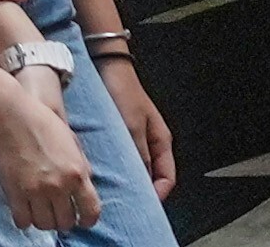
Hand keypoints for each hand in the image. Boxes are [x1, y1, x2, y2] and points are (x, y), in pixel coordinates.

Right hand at [0, 76, 99, 231]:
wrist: (8, 113)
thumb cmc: (40, 121)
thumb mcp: (70, 141)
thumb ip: (81, 165)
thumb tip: (85, 187)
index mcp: (77, 173)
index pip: (90, 212)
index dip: (87, 220)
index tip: (81, 220)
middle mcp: (59, 185)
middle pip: (66, 222)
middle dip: (62, 219)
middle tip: (55, 210)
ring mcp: (36, 190)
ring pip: (44, 225)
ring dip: (43, 220)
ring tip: (39, 209)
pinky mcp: (14, 192)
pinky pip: (22, 221)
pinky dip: (24, 219)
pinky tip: (23, 208)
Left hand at [102, 53, 172, 188]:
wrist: (105, 65)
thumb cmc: (122, 91)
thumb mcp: (132, 126)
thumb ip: (140, 154)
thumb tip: (142, 182)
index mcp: (161, 141)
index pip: (167, 178)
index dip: (158, 195)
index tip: (144, 205)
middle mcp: (150, 141)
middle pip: (151, 175)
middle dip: (141, 189)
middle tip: (126, 201)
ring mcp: (135, 137)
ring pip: (135, 166)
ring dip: (127, 177)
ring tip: (112, 189)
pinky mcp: (119, 133)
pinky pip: (122, 156)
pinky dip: (116, 165)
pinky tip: (102, 171)